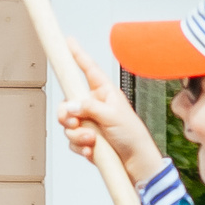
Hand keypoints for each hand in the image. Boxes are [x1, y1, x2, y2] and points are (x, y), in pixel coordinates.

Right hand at [54, 38, 165, 185]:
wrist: (137, 163)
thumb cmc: (133, 135)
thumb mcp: (112, 116)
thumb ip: (89, 108)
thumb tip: (70, 105)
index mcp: (104, 93)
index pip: (88, 69)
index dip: (78, 54)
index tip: (69, 41)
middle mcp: (95, 106)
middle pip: (68, 102)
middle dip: (67, 114)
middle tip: (72, 121)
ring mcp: (90, 123)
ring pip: (68, 123)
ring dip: (76, 134)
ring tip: (91, 140)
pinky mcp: (87, 140)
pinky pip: (72, 140)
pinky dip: (80, 145)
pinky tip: (91, 149)